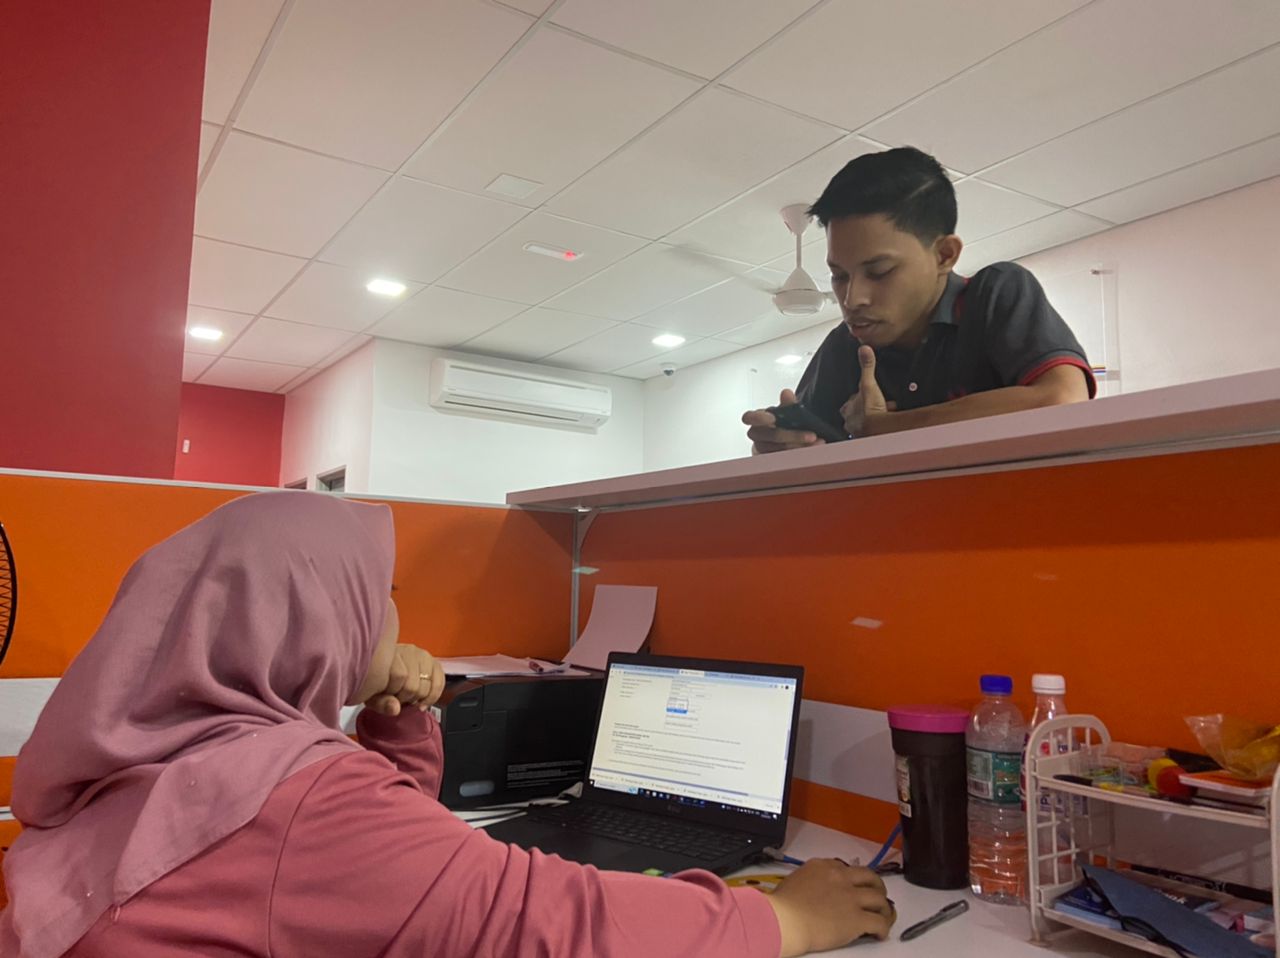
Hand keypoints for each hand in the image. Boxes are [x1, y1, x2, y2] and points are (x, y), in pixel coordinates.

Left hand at [364, 644, 445, 716]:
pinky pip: (440, 681)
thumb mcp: (372, 694)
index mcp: (390, 654)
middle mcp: (408, 651)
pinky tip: (424, 701)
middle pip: (414, 684)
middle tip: (400, 698)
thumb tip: (396, 708)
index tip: (390, 697)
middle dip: (407, 698)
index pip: (400, 676)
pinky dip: (434, 695)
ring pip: (427, 684)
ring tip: (410, 697)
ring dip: (420, 696)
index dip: (395, 694)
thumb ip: (381, 702)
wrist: (385, 669)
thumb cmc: (378, 681)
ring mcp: (422, 655)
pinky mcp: (433, 661)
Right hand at [742, 389, 825, 454]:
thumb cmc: (783, 424)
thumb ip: (788, 403)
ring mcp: (763, 450)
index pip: (749, 418)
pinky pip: (785, 460)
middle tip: (811, 435)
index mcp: (757, 421)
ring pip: (779, 450)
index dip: (758, 418)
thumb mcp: (787, 411)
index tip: (773, 418)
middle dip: (791, 435)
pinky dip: (801, 454)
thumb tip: (786, 393)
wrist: (788, 439)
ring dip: (800, 447)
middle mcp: (757, 436)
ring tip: (817, 443)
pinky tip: (813, 449)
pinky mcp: (772, 462)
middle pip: (770, 436)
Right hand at [765, 860, 894, 955]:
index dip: (852, 877)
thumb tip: (811, 890)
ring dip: (884, 908)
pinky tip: (880, 933)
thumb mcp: (792, 881)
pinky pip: (879, 922)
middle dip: (876, 885)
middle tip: (877, 894)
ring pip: (879, 899)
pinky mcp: (857, 919)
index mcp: (823, 866)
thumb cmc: (782, 906)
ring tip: (884, 915)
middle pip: (869, 876)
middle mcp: (841, 878)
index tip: (853, 884)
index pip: (845, 867)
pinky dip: (883, 928)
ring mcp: (851, 897)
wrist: (785, 920)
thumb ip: (808, 881)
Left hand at [839, 346, 895, 437]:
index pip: (848, 405)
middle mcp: (851, 424)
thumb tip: (864, 349)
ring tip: (884, 415)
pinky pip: (874, 435)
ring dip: (872, 421)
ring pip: (864, 426)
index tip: (864, 396)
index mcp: (848, 410)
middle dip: (864, 412)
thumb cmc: (871, 409)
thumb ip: (867, 367)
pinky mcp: (870, 440)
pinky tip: (888, 426)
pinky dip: (879, 431)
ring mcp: (860, 434)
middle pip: (855, 417)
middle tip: (877, 406)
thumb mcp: (869, 384)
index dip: (856, 400)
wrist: (879, 429)